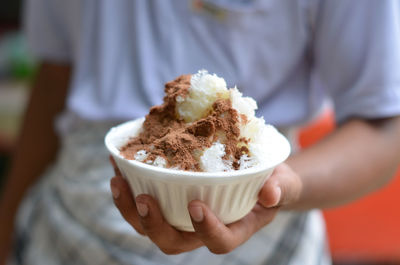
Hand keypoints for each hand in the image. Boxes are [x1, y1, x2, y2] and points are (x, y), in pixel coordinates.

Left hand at [109, 157, 301, 253]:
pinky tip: (117, 161)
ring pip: (150, 225)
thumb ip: (280, 187)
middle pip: (173, 241)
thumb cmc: (270, 181)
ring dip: (130, 208)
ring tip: (118, 180)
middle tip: (145, 198)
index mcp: (232, 228)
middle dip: (155, 225)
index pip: (219, 242)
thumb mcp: (282, 183)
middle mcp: (202, 229)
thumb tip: (270, 192)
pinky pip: (142, 199)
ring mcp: (181, 217)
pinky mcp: (169, 200)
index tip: (196, 205)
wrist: (254, 174)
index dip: (206, 230)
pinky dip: (128, 184)